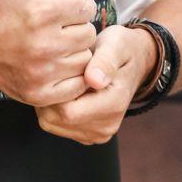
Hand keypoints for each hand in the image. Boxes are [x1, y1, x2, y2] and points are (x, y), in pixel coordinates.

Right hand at [0, 0, 102, 106]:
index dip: (76, 3)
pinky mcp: (40, 94)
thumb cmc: (7, 5)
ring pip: (86, 58)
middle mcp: (43, 44)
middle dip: (77, 27)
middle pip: (89, 33)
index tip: (62, 7)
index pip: (87, 6)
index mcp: (41, 11)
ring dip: (76, 51)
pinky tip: (57, 64)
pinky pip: (78, 84)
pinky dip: (72, 75)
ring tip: (56, 45)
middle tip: (58, 27)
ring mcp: (42, 72)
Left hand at [35, 24, 154, 144]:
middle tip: (54, 70)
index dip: (53, 89)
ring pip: (51, 123)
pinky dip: (52, 108)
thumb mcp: (115, 45)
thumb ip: (105, 61)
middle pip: (55, 119)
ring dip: (48, 101)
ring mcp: (98, 134)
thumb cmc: (121, 49)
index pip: (66, 110)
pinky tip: (63, 90)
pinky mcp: (88, 135)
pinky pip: (55, 125)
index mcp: (113, 105)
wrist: (134, 62)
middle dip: (48, 95)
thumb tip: (94, 80)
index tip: (57, 67)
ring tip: (60, 79)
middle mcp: (106, 126)